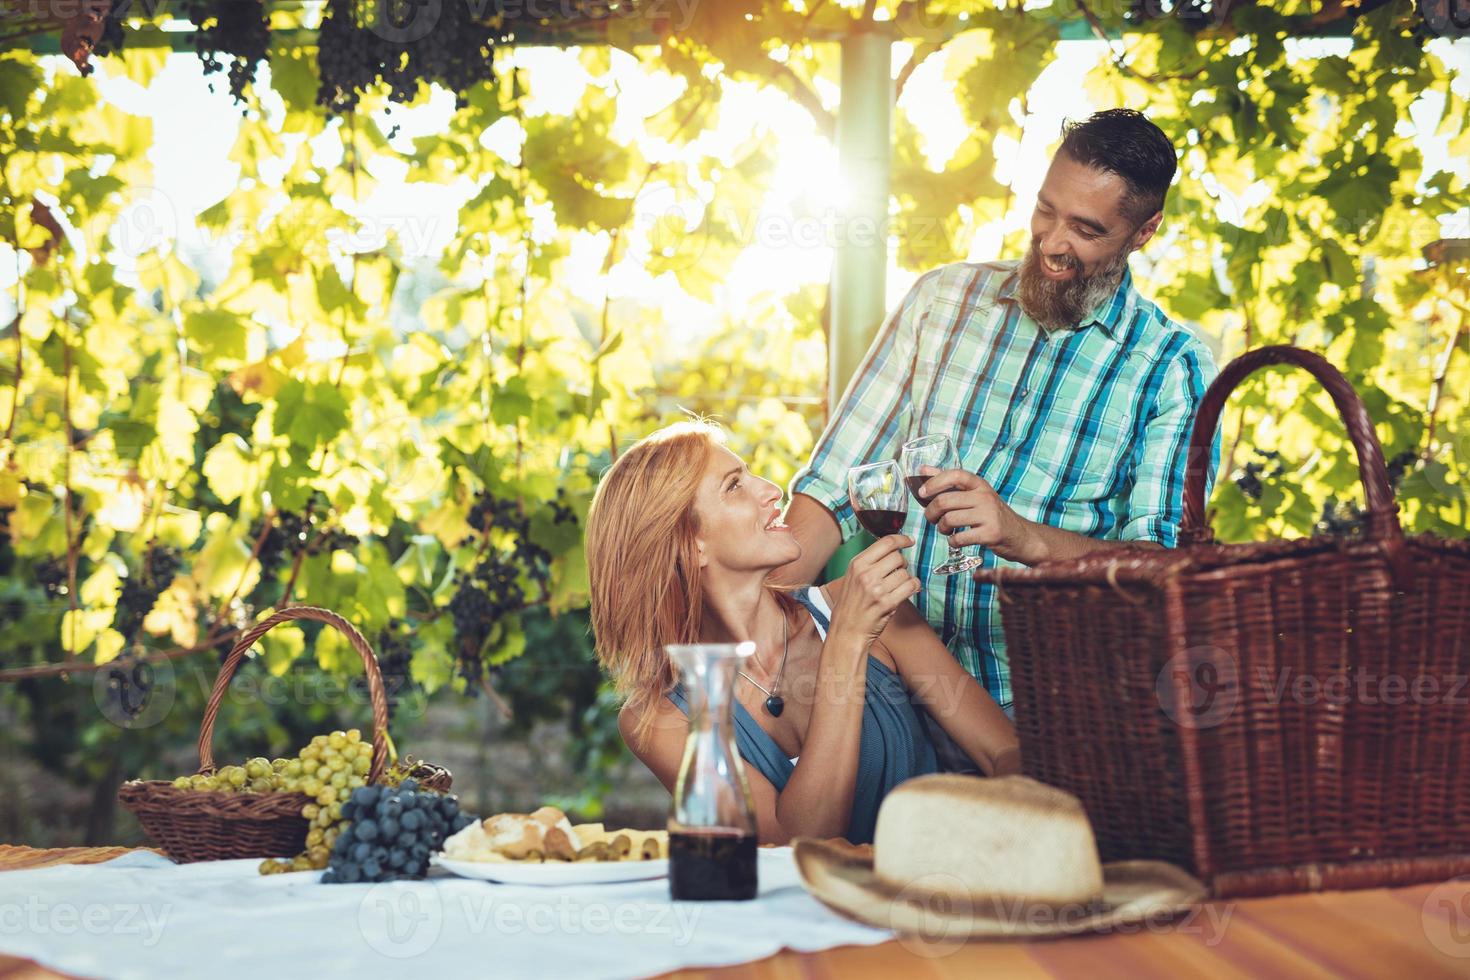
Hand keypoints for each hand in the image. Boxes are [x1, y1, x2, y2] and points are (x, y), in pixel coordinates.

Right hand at [828, 534, 919, 643]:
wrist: (847, 630)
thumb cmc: (851, 604)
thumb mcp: (853, 576)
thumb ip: (870, 562)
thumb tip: (892, 549)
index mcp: (857, 564)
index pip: (886, 542)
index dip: (902, 539)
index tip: (909, 540)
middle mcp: (866, 574)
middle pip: (898, 557)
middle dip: (902, 563)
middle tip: (898, 571)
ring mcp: (877, 589)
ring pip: (905, 573)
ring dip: (906, 578)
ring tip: (897, 586)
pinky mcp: (887, 603)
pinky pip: (910, 586)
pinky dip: (913, 587)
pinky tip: (907, 590)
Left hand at [916, 467, 1038, 564]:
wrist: (1020, 536)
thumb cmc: (992, 514)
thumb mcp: (975, 494)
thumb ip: (950, 482)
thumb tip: (923, 468)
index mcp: (980, 485)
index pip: (955, 474)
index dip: (934, 482)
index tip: (922, 493)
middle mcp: (985, 497)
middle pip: (945, 501)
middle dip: (930, 512)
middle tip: (931, 518)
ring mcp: (989, 515)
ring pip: (949, 520)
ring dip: (941, 528)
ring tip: (946, 530)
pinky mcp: (990, 534)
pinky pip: (959, 538)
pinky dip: (952, 542)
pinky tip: (957, 540)